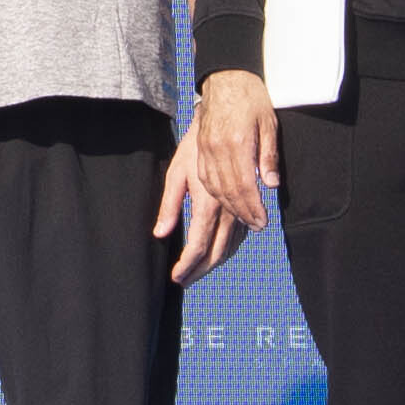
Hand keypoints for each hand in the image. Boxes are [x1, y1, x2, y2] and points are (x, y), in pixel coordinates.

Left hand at [156, 126, 244, 285]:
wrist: (224, 124)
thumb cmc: (194, 147)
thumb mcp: (175, 173)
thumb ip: (169, 205)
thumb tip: (160, 233)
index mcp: (206, 204)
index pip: (197, 244)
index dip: (187, 265)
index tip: (176, 277)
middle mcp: (226, 210)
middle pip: (215, 251)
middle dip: (199, 270)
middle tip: (184, 281)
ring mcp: (238, 207)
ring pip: (230, 245)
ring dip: (213, 262)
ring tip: (196, 273)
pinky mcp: (245, 203)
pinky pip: (240, 234)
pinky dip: (228, 248)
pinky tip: (218, 253)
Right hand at [191, 70, 278, 239]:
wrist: (226, 77)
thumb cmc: (251, 98)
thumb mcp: (268, 124)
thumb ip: (268, 155)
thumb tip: (270, 184)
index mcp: (237, 143)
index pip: (244, 185)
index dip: (253, 207)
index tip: (262, 221)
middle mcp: (217, 149)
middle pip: (227, 191)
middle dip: (242, 212)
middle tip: (256, 225)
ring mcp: (204, 149)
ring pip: (212, 188)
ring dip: (227, 207)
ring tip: (242, 218)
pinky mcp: (197, 148)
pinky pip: (202, 178)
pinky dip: (212, 194)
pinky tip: (220, 203)